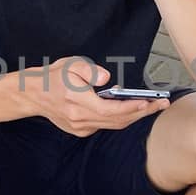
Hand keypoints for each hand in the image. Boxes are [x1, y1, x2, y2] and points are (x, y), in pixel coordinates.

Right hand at [24, 56, 163, 137]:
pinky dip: (120, 119)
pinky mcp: (80, 130)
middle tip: (162, 104)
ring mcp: (80, 127)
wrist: (33, 94)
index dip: (131, 107)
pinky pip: (105, 126)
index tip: (149, 102)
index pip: (110, 109)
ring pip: (113, 125)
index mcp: (77, 102)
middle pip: (117, 120)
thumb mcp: (70, 64)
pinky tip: (132, 109)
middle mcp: (79, 119)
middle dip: (142, 112)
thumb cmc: (54, 77)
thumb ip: (89, 70)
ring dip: (134, 117)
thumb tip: (107, 78)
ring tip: (153, 106)